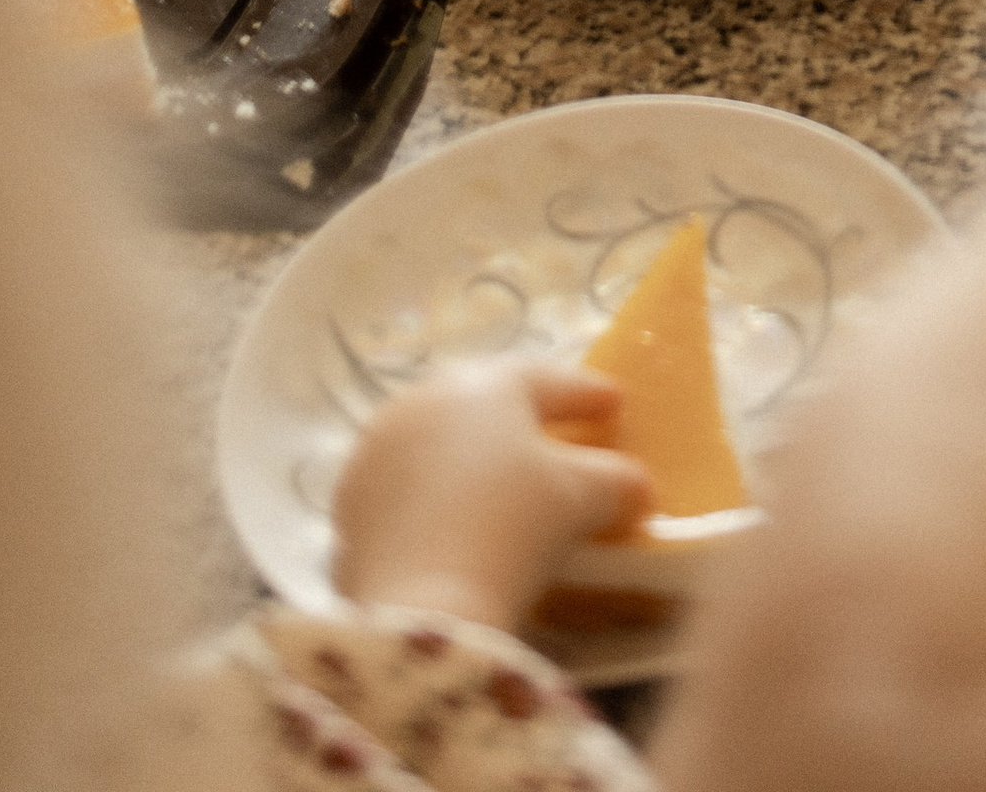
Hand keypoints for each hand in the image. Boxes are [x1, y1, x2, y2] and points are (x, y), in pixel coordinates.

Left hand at [328, 357, 654, 634]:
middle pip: (484, 404)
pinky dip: (432, 501)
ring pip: (437, 444)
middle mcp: (425, 399)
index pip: (547, 379)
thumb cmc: (511, 529)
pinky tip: (450, 528)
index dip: (586, 393)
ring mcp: (377, 450)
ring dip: (469, 459)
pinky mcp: (349, 504)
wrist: (419, 607)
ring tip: (498, 487)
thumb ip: (615, 482)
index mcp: (486, 383)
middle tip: (555, 438)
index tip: (614, 402)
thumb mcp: (580, 500)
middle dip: (521, 420)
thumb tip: (637, 486)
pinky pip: (404, 492)